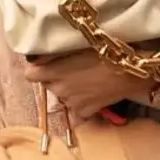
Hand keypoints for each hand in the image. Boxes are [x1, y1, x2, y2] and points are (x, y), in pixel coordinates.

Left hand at [24, 50, 151, 122]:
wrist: (130, 69)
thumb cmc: (104, 50)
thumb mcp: (76, 45)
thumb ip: (54, 54)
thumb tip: (36, 58)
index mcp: (52, 71)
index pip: (30, 75)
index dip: (37, 70)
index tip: (46, 65)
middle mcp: (58, 89)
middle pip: (48, 85)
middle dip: (56, 78)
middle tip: (73, 70)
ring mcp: (71, 103)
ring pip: (63, 97)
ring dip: (70, 91)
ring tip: (87, 81)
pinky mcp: (85, 112)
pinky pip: (77, 114)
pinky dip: (82, 108)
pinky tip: (92, 97)